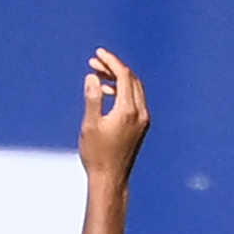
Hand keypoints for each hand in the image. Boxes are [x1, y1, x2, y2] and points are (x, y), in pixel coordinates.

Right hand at [79, 49, 148, 184]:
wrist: (111, 179)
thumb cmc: (97, 156)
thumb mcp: (90, 126)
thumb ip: (93, 99)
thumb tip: (93, 77)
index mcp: (128, 110)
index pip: (124, 75)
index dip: (111, 61)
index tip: (98, 54)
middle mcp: (141, 112)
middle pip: (131, 79)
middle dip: (114, 67)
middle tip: (95, 62)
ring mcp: (143, 119)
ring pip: (134, 88)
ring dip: (118, 78)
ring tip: (98, 76)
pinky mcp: (141, 126)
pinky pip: (135, 99)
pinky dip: (122, 90)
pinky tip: (107, 92)